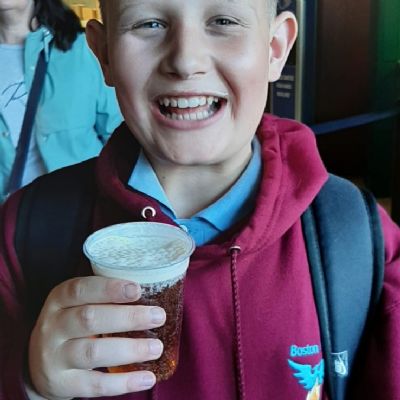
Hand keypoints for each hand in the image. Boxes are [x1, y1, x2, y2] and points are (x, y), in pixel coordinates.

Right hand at [28, 276, 165, 398]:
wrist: (39, 364)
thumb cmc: (71, 325)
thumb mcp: (78, 305)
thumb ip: (104, 297)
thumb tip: (151, 291)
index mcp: (59, 300)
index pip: (80, 289)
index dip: (109, 289)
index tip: (137, 290)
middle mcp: (53, 326)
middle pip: (90, 319)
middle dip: (128, 317)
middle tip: (159, 316)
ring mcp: (54, 357)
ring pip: (93, 352)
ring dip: (130, 349)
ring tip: (157, 347)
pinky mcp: (61, 384)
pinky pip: (95, 384)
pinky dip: (124, 382)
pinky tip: (147, 377)